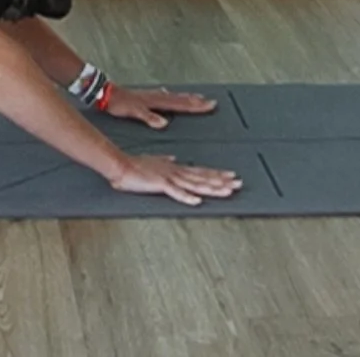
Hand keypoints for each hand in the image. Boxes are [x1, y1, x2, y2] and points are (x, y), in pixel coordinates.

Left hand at [101, 84, 216, 129]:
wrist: (108, 93)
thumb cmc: (120, 103)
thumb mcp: (134, 112)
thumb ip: (149, 118)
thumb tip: (164, 124)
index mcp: (157, 101)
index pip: (181, 104)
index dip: (196, 106)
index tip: (210, 105)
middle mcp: (158, 96)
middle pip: (182, 99)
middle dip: (197, 102)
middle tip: (212, 102)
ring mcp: (153, 95)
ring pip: (175, 96)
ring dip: (188, 98)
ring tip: (198, 98)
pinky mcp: (148, 96)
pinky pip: (166, 96)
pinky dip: (173, 96)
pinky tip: (171, 95)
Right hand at [108, 153, 241, 206]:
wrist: (121, 165)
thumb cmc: (136, 164)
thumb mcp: (154, 161)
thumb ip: (166, 160)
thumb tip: (174, 158)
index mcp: (176, 168)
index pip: (201, 172)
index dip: (217, 175)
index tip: (231, 176)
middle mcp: (176, 171)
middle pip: (203, 178)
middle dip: (222, 181)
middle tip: (239, 183)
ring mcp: (169, 178)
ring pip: (195, 184)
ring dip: (212, 188)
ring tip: (227, 191)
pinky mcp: (160, 184)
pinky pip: (176, 192)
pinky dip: (187, 196)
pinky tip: (198, 201)